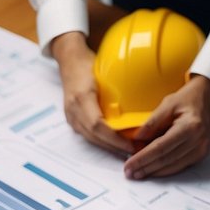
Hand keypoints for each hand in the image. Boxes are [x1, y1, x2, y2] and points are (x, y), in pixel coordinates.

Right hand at [51, 32, 133, 154]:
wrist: (69, 60)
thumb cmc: (88, 63)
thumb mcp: (105, 72)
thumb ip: (118, 88)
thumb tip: (140, 103)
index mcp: (81, 98)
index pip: (97, 125)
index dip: (115, 138)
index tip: (131, 144)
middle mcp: (74, 110)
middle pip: (94, 137)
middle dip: (115, 146)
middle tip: (136, 150)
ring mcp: (71, 116)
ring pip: (91, 139)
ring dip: (110, 146)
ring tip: (128, 148)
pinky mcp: (73, 119)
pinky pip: (88, 135)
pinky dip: (103, 140)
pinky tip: (116, 142)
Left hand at [123, 75, 209, 179]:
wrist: (208, 99)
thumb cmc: (187, 99)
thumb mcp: (167, 104)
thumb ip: (152, 123)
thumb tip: (136, 140)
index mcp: (190, 127)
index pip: (161, 147)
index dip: (143, 158)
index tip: (128, 164)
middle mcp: (198, 141)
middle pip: (166, 160)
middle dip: (145, 167)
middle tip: (129, 172)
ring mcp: (201, 149)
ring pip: (172, 167)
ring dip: (154, 172)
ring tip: (137, 173)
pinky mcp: (201, 154)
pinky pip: (180, 166)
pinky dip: (164, 170)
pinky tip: (152, 170)